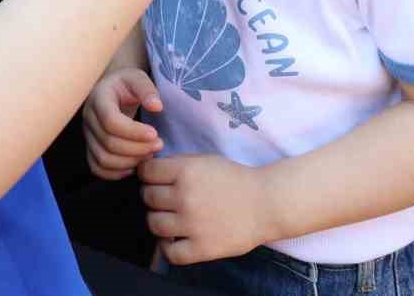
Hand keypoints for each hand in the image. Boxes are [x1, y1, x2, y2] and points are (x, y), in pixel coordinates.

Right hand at [82, 68, 163, 178]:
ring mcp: (88, 135)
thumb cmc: (126, 84)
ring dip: (130, 161)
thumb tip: (156, 107)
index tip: (155, 133)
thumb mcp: (138, 78)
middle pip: (109, 143)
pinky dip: (117, 172)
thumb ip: (147, 90)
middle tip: (159, 144)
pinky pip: (98, 168)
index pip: (110, 121)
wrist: (112, 89)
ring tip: (149, 153)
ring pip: (104, 159)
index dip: (134, 132)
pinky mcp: (90, 148)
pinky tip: (135, 164)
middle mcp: (89, 118)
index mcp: (99, 98)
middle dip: (137, 148)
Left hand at [138, 153, 274, 266]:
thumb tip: (149, 168)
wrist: (267, 203)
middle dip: (153, 196)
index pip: (146, 172)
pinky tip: (174, 239)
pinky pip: (170, 253)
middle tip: (165, 199)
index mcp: (186, 171)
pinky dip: (167, 247)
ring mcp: (193, 224)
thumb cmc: (235, 180)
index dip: (147, 174)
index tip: (154, 178)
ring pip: (153, 223)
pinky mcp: (202, 248)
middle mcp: (185, 197)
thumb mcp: (205, 160)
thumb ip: (178, 163)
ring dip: (158, 220)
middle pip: (147, 197)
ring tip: (169, 218)